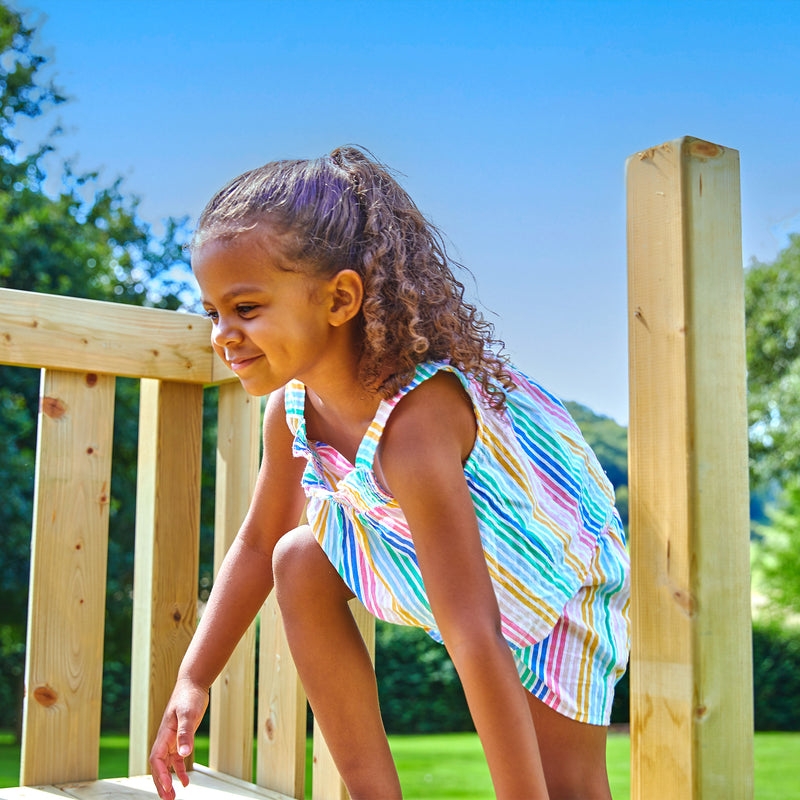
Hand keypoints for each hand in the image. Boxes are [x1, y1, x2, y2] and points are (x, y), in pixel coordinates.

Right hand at [149, 678, 209, 799]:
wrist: (193, 684)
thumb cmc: (189, 696)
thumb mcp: (189, 714)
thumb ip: (186, 733)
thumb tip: (184, 753)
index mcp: (164, 734)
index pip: (156, 760)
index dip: (160, 775)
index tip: (168, 787)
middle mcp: (165, 739)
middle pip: (158, 767)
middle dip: (161, 784)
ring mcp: (172, 739)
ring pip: (166, 765)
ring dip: (169, 781)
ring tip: (173, 797)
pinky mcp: (181, 738)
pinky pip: (177, 759)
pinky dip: (179, 771)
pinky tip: (186, 781)